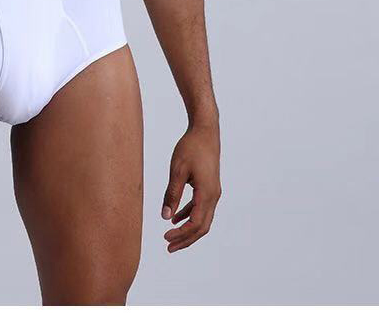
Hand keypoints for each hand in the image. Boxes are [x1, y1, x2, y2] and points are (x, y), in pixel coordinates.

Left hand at [161, 122, 221, 251]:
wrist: (205, 131)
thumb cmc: (190, 147)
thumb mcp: (177, 170)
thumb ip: (171, 194)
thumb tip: (164, 216)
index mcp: (207, 193)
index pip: (196, 224)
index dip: (181, 235)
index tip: (165, 239)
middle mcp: (213, 196)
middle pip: (201, 227)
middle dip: (186, 239)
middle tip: (168, 247)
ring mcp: (213, 192)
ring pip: (202, 219)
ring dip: (187, 229)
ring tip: (170, 237)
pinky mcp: (209, 187)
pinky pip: (200, 208)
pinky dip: (189, 215)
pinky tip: (175, 217)